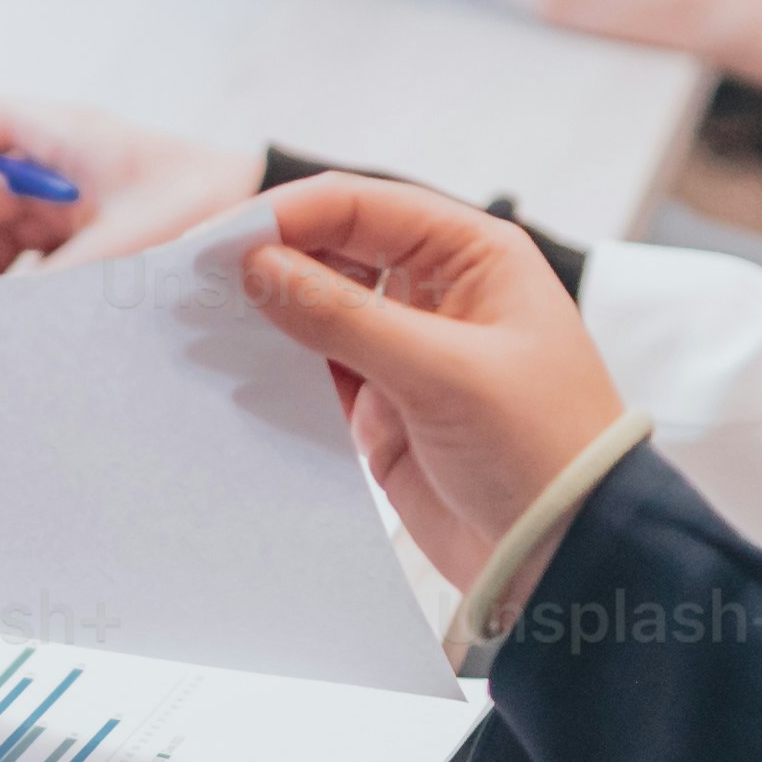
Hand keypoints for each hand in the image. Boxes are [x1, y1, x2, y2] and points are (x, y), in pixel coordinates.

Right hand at [0, 97, 266, 275]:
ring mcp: (70, 214)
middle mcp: (56, 172)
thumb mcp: (113, 246)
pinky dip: (4, 295)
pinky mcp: (88, 253)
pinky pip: (23, 268)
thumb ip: (38, 280)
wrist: (273, 234)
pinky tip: (3, 328)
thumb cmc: (208, 216)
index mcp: (60, 138)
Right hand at [236, 175, 629, 582]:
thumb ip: (342, 317)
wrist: (566, 556)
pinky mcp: (386, 409)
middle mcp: (440, 292)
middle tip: (194, 280)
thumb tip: (256, 265)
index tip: (220, 240)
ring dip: (268, 315)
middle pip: (334, 250)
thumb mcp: (442, 373)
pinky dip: (280, 369)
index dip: (289, 215)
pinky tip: (238, 371)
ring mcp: (409, 351)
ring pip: (320, 310)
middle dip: (269, 260)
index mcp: (474, 256)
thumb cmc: (541, 449)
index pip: (365, 206)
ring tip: (201, 324)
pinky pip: (319, 371)